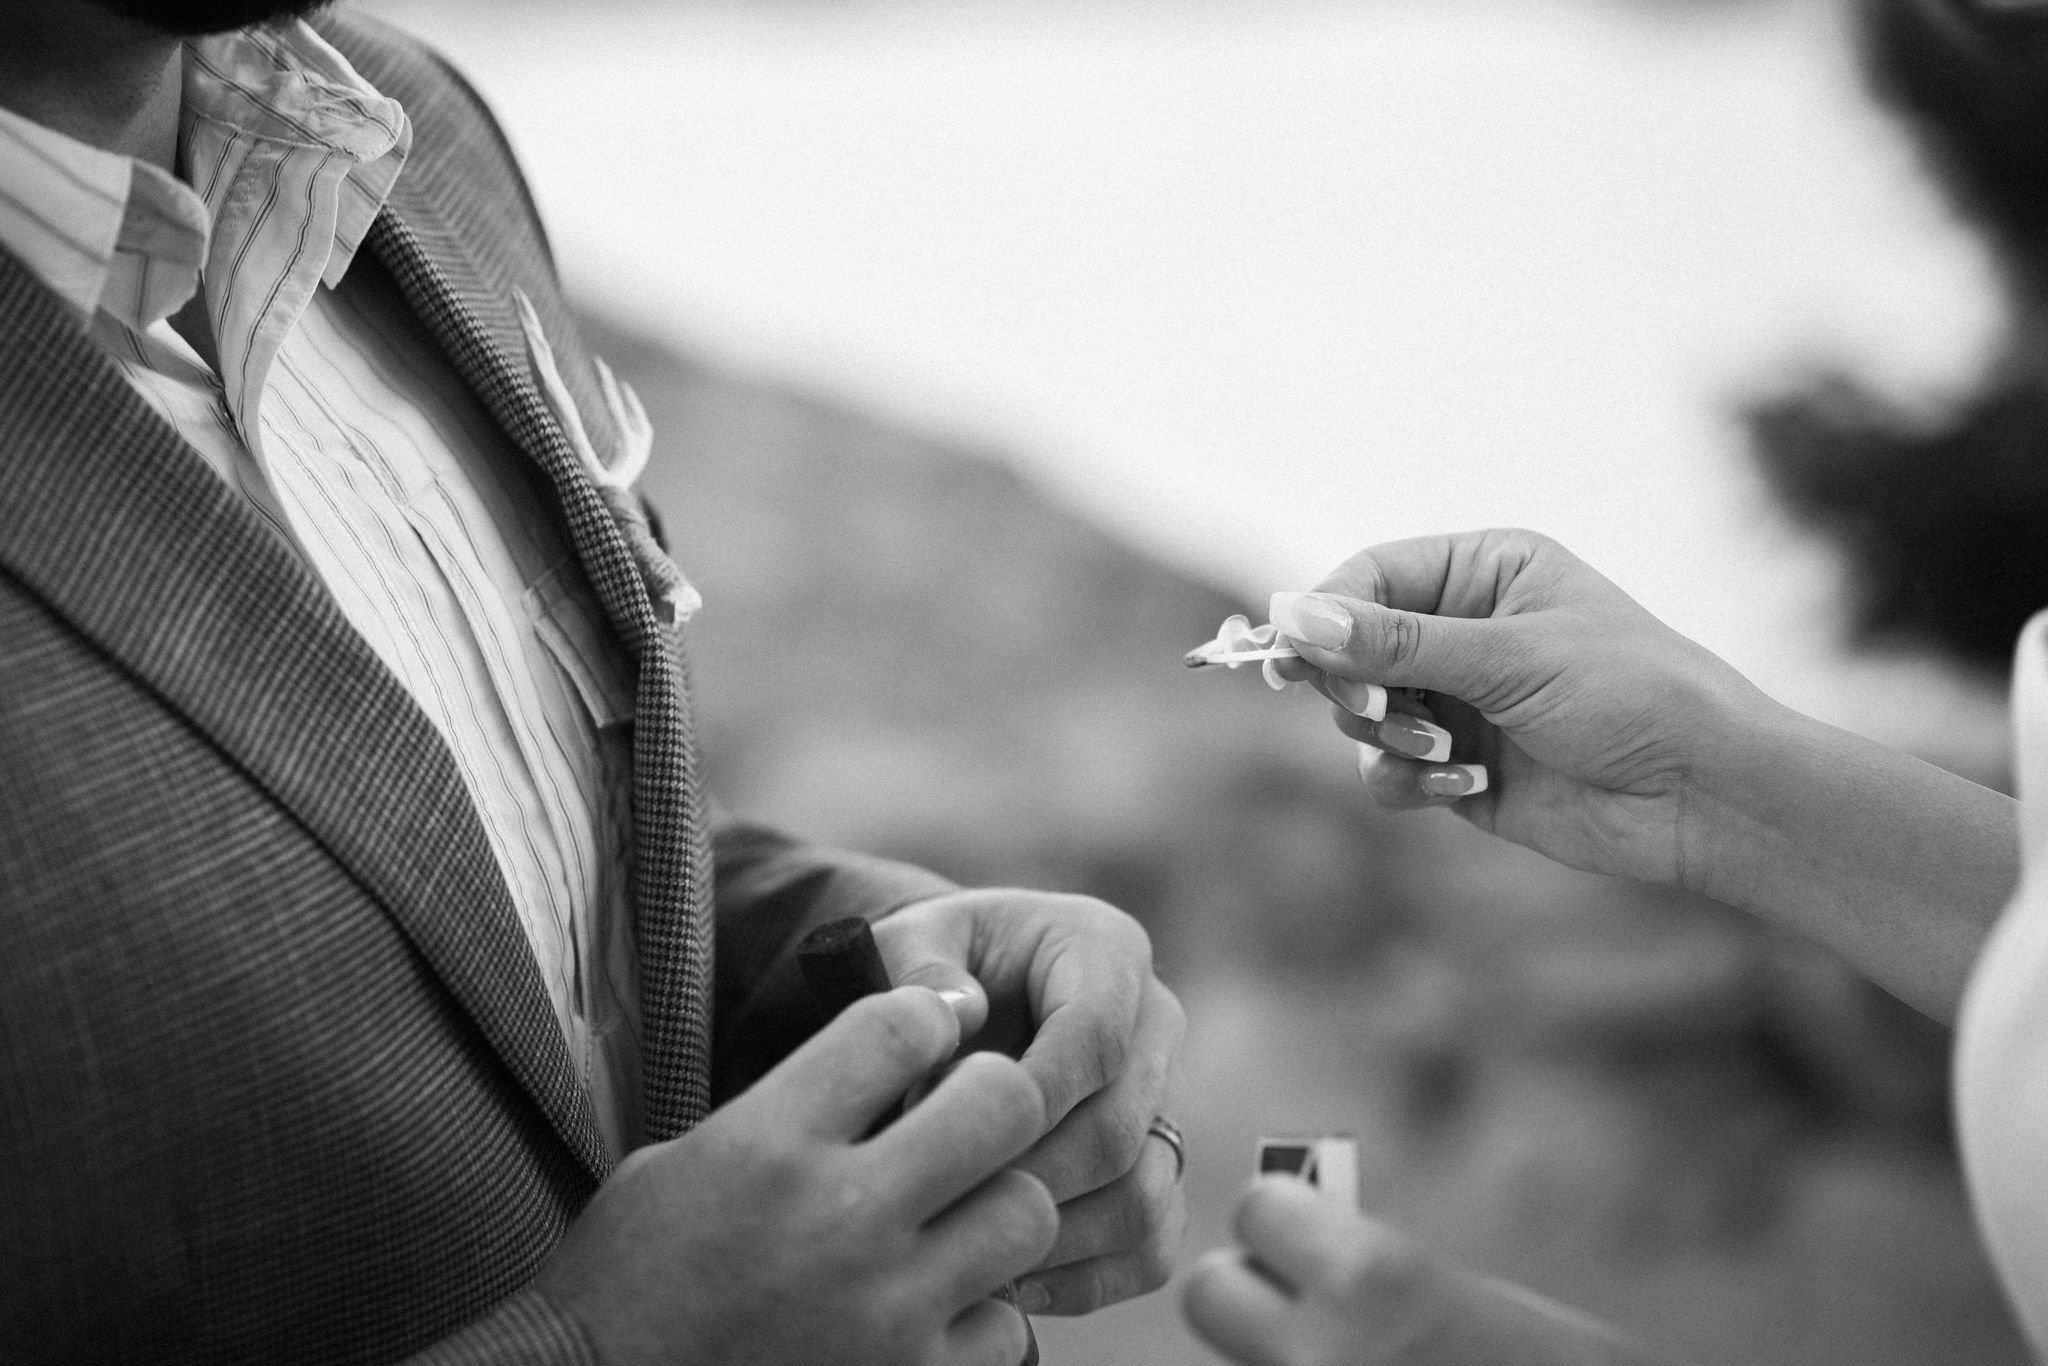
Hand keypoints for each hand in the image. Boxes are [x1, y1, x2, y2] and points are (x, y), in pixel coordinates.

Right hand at [533, 986, 1055, 1365]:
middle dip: (998, 1094)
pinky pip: (1008, 1326)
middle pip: (1003, 1102)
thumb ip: (788, 1107)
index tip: (934, 1030)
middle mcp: (840, 1217)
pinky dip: (982, 1316)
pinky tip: (937, 1308)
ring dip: (1002, 1208)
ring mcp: (886, 1310)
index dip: (930, 1015)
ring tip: (961, 1217)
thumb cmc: (626, 1283)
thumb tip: (890, 1055)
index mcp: (772, 1141)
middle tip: (973, 1115)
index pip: (903, 1026)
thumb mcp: (679, 1161)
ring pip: (1028, 1214)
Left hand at [872, 889, 1188, 1314]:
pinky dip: (1083, 1278)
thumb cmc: (928, 969)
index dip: (1024, 1098)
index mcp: (1106, 951)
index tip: (941, 1133)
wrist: (959, 1000)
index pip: (1094, 1037)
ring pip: (1142, 1198)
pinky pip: (1149, 1246)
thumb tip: (959, 1010)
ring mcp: (1167, 1104)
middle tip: (938, 1208)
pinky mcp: (1160, 1169)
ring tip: (963, 1253)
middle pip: (1119, 1128)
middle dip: (1025, 1178)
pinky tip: (1007, 1283)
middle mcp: (1156, 1026)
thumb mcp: (908, 940)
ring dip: (1050, 1238)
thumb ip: (917, 963)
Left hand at [1182, 1178, 1661, 1365]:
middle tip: (1301, 1306)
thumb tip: (1301, 1247)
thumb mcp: (1467, 1298)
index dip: (1281, 1222)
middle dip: (1249, 1292)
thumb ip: (1371, 1268)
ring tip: (1347, 1362)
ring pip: (1241, 1363)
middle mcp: (1316, 1351)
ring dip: (1274, 1359)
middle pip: (1210, 1293)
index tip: (1302, 1233)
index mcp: (1371, 1277)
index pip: (1255, 1210)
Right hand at [1268, 529, 1774, 891]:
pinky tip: (1466, 786)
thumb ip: (1395, 643)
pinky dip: (1409, 782)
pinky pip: (1387, 772)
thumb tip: (1292, 615)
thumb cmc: (1631, 696)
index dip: (1320, 617)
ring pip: (1357, 715)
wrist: (1704, 795)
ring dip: (1385, 738)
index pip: (1368, 578)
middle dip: (1352, 686)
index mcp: (1483, 571)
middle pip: (1347, 649)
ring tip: (1443, 752)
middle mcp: (1463, 630)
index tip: (1283, 657)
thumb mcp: (1509, 658)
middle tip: (1373, 712)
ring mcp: (1458, 700)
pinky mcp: (1457, 767)